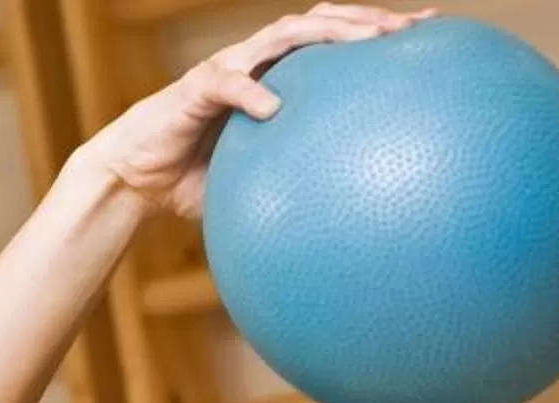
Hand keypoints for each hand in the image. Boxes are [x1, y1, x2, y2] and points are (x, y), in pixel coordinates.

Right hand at [73, 6, 431, 220]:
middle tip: (409, 29)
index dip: (376, 33)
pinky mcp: (195, 88)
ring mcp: (227, 69)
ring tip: (362, 42)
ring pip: (284, 34)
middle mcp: (255, 60)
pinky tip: (275, 108)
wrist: (133, 180)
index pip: (332, 42)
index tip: (426, 36)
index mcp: (273, 75)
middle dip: (365, 20)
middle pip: (320, 21)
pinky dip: (251, 92)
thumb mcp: (254, 182)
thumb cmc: (192, 182)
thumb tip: (345, 225)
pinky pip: (228, 84)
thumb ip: (292, 183)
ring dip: (326, 33)